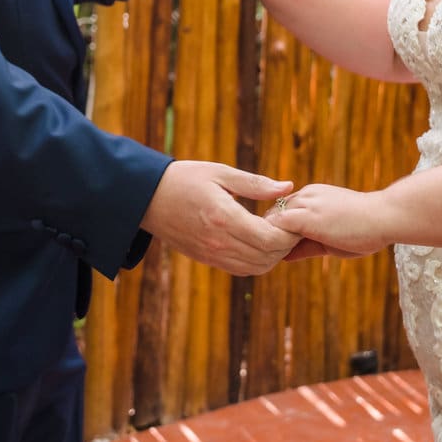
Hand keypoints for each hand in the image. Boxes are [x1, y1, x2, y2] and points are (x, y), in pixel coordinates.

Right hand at [141, 160, 294, 275]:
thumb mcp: (220, 173)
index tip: (294, 218)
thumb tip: (288, 187)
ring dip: (272, 255)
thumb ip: (256, 183)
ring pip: (256, 268)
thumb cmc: (185, 179)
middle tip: (290, 226)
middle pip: (267, 258)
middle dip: (285, 245)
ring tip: (275, 234)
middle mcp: (218, 242)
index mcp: (224, 217)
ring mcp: (211, 254)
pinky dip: (257, 261)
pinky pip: (240, 269)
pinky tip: (258, 242)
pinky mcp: (206, 259)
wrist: (147, 197)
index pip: (270, 239)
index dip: (289, 233)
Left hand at [264, 184, 396, 257]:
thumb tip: (284, 255)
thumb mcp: (331, 239)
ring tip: (261, 260)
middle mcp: (305, 196)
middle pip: (272, 213)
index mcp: (312, 196)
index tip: (270, 249)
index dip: (275, 231)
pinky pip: (276, 227)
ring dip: (265, 238)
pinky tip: (269, 258)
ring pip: (270, 219)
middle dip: (265, 234)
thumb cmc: (367, 229)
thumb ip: (306, 245)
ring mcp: (304, 205)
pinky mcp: (305, 217)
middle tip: (259, 257)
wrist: (385, 216)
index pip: (282, 211)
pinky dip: (270, 241)